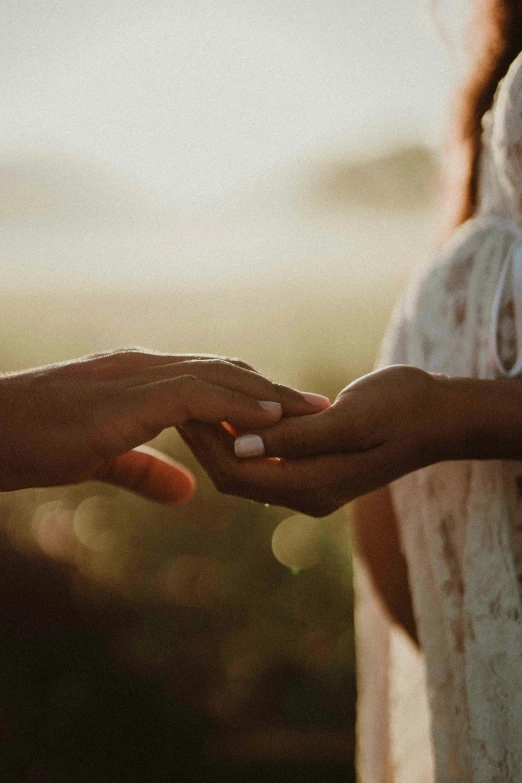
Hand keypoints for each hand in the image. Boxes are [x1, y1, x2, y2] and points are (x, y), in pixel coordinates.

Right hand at [0, 349, 327, 502]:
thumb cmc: (33, 441)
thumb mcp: (100, 457)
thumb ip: (144, 468)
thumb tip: (186, 489)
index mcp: (140, 376)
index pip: (210, 377)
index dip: (253, 394)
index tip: (290, 413)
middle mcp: (145, 366)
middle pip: (226, 371)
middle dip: (274, 391)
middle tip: (319, 407)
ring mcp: (138, 375)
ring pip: (221, 377)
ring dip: (270, 396)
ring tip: (312, 413)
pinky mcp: (131, 396)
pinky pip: (198, 396)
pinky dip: (238, 406)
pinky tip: (270, 422)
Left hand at [180, 366, 449, 515]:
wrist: (441, 418)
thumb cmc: (402, 410)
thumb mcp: (349, 419)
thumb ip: (295, 437)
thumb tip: (239, 445)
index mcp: (313, 485)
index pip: (237, 471)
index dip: (205, 440)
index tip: (183, 403)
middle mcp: (307, 494)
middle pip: (235, 474)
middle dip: (205, 439)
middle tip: (182, 399)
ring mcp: (311, 485)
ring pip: (247, 467)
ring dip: (221, 436)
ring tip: (200, 399)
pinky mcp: (315, 469)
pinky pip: (265, 458)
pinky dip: (244, 435)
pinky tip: (234, 407)